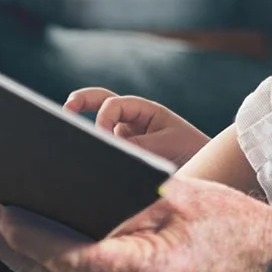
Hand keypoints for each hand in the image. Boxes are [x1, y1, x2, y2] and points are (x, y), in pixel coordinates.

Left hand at [0, 176, 271, 271]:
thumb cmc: (230, 224)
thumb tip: (64, 185)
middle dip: (8, 243)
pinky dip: (49, 270)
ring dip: (21, 258)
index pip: (66, 257)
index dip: (25, 233)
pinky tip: (30, 249)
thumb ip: (122, 197)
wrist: (268, 263)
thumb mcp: (177, 197)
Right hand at [65, 87, 210, 166]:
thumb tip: (109, 147)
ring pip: (101, 131)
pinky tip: (85, 168)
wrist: (208, 170)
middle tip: (64, 111)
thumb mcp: (166, 145)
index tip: (102, 139)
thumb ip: (138, 145)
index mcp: (144, 111)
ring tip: (68, 143)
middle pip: (101, 101)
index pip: (113, 105)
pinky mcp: (124, 156)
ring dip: (87, 135)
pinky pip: (106, 153)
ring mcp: (127, 138)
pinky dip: (95, 156)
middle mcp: (133, 121)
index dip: (103, 118)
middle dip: (80, 101)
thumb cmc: (191, 151)